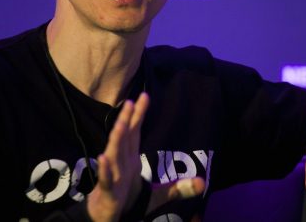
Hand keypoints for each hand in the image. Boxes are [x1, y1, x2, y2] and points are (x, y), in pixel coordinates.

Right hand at [86, 93, 204, 221]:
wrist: (107, 219)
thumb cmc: (128, 200)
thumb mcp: (158, 194)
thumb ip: (178, 188)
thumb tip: (203, 183)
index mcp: (130, 160)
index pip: (135, 133)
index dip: (139, 114)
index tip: (144, 95)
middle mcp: (120, 164)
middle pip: (124, 139)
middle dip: (127, 119)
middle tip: (130, 101)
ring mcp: (113, 177)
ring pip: (113, 155)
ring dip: (116, 139)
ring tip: (121, 124)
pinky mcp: (108, 194)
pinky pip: (105, 180)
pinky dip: (103, 170)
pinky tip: (102, 158)